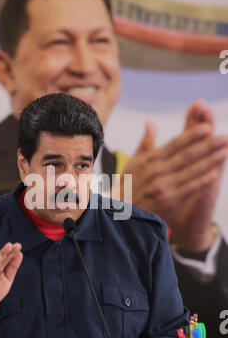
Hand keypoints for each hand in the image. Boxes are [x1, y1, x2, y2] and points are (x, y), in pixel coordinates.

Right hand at [0, 242, 22, 337]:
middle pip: (3, 257)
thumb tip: (19, 255)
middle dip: (10, 250)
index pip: (8, 257)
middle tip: (17, 245)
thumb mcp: (7, 279)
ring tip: (9, 246)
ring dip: (3, 253)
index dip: (13, 252)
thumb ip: (12, 267)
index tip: (19, 246)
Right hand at [120, 101, 227, 251]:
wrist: (120, 215)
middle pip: (186, 155)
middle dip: (208, 145)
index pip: (175, 144)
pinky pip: (188, 189)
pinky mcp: (167, 202)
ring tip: (225, 151)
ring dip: (210, 161)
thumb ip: (145, 143)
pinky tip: (214, 174)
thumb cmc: (128, 187)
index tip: (208, 127)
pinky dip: (201, 182)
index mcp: (149, 159)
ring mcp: (162, 186)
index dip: (192, 135)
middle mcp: (156, 171)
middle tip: (224, 137)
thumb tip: (150, 122)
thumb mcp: (133, 163)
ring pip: (191, 171)